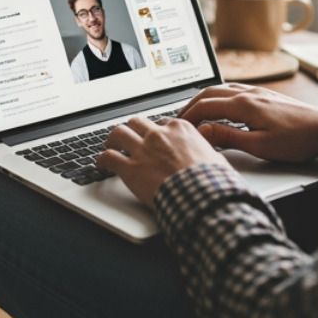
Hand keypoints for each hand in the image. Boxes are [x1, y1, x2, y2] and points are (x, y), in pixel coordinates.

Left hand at [96, 115, 230, 208]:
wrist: (200, 194)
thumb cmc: (210, 178)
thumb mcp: (215, 156)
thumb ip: (205, 149)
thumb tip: (210, 153)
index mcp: (180, 129)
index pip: (161, 122)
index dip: (155, 131)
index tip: (154, 138)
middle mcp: (159, 135)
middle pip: (136, 122)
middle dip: (131, 130)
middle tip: (128, 138)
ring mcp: (143, 150)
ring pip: (118, 133)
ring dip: (113, 140)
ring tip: (111, 146)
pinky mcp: (130, 168)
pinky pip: (108, 157)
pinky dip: (102, 160)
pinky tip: (102, 165)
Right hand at [178, 83, 317, 162]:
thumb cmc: (297, 140)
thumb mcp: (259, 145)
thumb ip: (228, 137)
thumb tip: (201, 131)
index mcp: (245, 105)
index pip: (205, 105)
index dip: (187, 116)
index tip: (176, 126)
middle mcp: (251, 93)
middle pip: (211, 92)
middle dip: (191, 104)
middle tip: (179, 118)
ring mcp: (260, 93)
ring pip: (224, 88)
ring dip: (206, 98)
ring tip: (195, 112)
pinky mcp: (268, 96)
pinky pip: (237, 90)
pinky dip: (221, 96)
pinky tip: (222, 105)